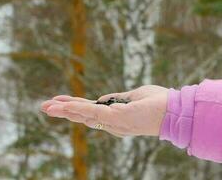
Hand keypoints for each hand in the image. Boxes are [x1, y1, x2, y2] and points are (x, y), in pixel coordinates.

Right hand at [40, 85, 168, 136]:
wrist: (176, 111)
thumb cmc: (159, 103)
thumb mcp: (134, 97)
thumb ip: (118, 99)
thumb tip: (104, 98)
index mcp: (116, 119)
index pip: (90, 113)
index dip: (74, 107)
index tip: (59, 102)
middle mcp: (112, 124)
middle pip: (82, 116)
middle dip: (63, 111)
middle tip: (44, 107)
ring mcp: (113, 122)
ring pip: (84, 114)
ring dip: (64, 110)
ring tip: (46, 107)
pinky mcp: (116, 118)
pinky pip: (92, 112)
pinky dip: (77, 108)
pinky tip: (63, 105)